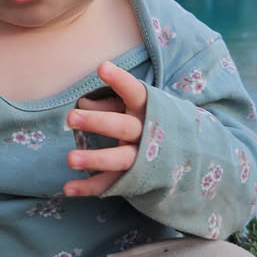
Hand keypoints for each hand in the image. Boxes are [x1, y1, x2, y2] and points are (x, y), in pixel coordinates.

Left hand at [63, 60, 147, 196]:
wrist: (189, 156)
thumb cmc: (149, 121)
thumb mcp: (133, 109)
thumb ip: (108, 105)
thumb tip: (83, 103)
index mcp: (148, 110)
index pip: (135, 92)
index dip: (120, 81)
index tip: (102, 67)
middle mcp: (147, 134)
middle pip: (123, 127)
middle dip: (98, 123)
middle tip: (70, 117)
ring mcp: (142, 159)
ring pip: (120, 160)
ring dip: (95, 160)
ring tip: (69, 159)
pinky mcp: (135, 180)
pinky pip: (112, 184)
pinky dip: (89, 188)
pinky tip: (68, 188)